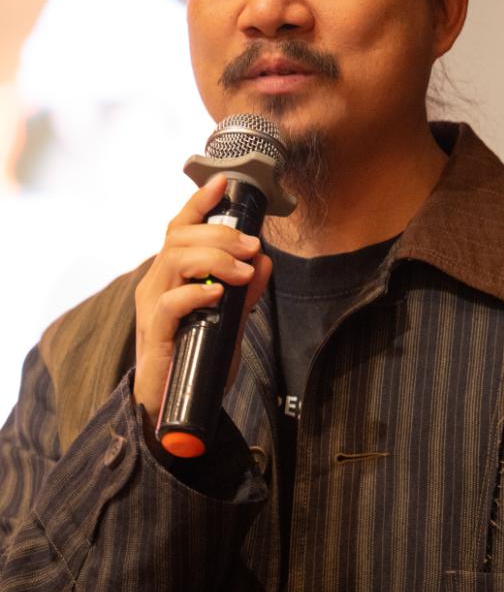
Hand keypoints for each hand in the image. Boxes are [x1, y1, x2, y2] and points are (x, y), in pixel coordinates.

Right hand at [133, 172, 271, 430]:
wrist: (172, 408)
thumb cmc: (196, 359)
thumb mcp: (232, 318)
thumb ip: (246, 290)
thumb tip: (264, 260)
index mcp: (171, 275)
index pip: (180, 228)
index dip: (199, 203)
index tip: (223, 182)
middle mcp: (156, 284)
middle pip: (180, 238)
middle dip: (221, 235)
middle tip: (252, 246)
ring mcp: (152, 307)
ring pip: (174, 260)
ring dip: (215, 258)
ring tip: (242, 272)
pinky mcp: (153, 333)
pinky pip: (169, 302)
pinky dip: (197, 292)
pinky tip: (219, 294)